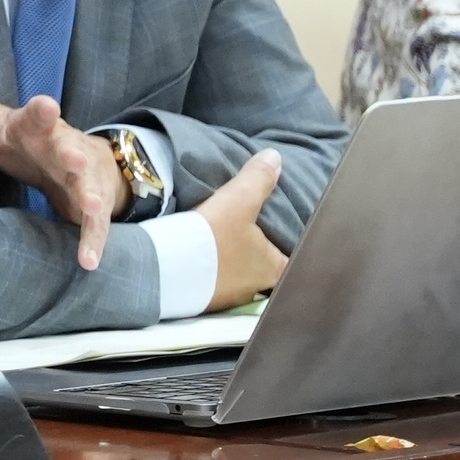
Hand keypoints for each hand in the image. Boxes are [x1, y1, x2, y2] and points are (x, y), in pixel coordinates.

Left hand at [0, 73, 137, 268]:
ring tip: (91, 205)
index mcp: (37, 128)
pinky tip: (88, 262)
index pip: (37, 117)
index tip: (46, 105)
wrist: (81, 156)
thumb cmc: (25, 140)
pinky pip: (93, 224)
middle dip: (71, 154)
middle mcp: (64, 149)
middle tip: (74, 159)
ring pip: (88, 186)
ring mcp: (82, 177)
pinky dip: (92, 242)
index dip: (41, 112)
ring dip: (89, 195)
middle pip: (68, 150)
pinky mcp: (91, 204)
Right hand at [192, 149, 289, 310]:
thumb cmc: (212, 238)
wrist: (164, 269)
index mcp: (273, 268)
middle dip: (259, 254)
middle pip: (266, 271)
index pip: (296, 261)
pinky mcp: (202, 302)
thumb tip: (275, 157)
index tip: (288, 236)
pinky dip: (210, 272)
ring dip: (232, 264)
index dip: (294, 248)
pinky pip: (213, 284)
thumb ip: (258, 179)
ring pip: (237, 278)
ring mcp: (227, 298)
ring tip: (223, 244)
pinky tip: (200, 258)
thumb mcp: (238, 200)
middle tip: (252, 235)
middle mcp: (255, 289)